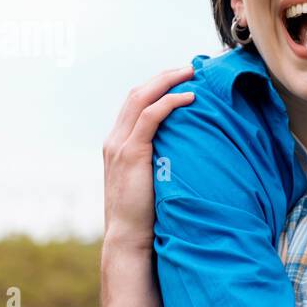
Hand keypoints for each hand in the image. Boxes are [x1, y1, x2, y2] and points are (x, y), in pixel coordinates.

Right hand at [102, 66, 194, 253]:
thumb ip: (161, 164)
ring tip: (192, 75)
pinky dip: (169, 102)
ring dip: (167, 82)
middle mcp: (114, 140)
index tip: (181, 80)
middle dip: (163, 77)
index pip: (134, 104)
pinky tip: (189, 98)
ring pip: (141, 98)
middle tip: (190, 69)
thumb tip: (189, 155)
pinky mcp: (131, 154)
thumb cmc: (147, 216)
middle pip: (136, 94)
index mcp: (117, 145)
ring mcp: (119, 145)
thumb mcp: (152, 182)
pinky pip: (149, 117)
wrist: (128, 238)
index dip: (157, 87)